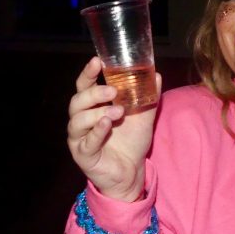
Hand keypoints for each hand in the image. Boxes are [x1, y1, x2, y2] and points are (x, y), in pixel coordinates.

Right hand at [66, 56, 161, 200]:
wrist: (133, 171)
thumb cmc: (132, 141)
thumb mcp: (144, 116)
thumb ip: (148, 97)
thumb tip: (156, 75)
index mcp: (93, 106)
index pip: (84, 85)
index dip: (88, 73)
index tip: (97, 61)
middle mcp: (81, 120)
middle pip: (77, 101)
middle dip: (94, 93)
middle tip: (113, 91)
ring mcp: (79, 138)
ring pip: (78, 120)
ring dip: (98, 112)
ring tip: (118, 112)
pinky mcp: (83, 155)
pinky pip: (85, 142)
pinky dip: (96, 132)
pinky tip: (107, 125)